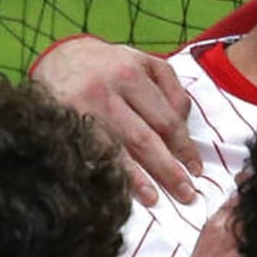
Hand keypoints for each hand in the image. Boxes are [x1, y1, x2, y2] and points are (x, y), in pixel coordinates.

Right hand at [32, 35, 201, 205]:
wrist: (61, 57)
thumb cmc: (111, 65)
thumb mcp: (146, 63)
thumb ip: (172, 89)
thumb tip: (184, 126)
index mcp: (130, 74)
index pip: (165, 119)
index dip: (184, 147)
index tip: (195, 170)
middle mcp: (104, 90)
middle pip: (142, 138)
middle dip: (167, 170)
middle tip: (185, 194)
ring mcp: (79, 109)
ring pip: (114, 150)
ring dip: (136, 179)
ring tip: (154, 199)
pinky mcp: (60, 124)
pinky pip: (89, 154)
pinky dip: (106, 173)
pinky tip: (117, 191)